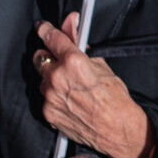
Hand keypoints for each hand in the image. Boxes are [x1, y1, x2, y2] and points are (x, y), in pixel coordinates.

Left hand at [33, 14, 152, 157]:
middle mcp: (58, 78)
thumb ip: (80, 44)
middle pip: (40, 58)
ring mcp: (50, 97)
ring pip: (42, 79)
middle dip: (49, 56)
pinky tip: (69, 100)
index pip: (51, 37)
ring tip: (70, 86)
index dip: (45, 29)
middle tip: (60, 61)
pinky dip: (53, 96)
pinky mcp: (48, 112)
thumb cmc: (115, 98)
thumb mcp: (101, 65)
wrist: (117, 130)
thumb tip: (72, 27)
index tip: (42, 27)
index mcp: (72, 62)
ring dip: (51, 78)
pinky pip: (45, 98)